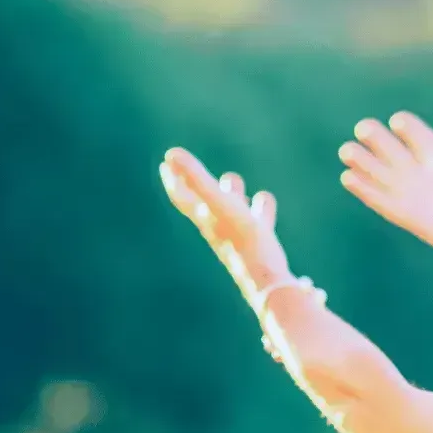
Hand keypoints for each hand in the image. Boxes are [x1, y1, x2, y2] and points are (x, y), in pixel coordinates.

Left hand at [160, 147, 292, 308]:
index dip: (174, 178)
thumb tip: (170, 153)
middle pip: (207, 201)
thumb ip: (195, 178)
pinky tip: (265, 203)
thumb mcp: (218, 202)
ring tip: (237, 187)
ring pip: (235, 209)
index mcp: (204, 217)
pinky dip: (262, 209)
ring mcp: (238, 235)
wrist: (266, 279)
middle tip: (195, 171)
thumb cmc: (241, 239)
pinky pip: (260, 219)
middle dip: (204, 185)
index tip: (166, 163)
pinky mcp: (259, 242)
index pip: (182, 195)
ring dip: (234, 196)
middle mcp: (218, 226)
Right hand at [338, 111, 432, 258]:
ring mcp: (411, 193)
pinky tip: (348, 177)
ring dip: (363, 162)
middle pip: (392, 151)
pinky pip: (379, 200)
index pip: (417, 134)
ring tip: (347, 150)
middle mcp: (421, 173)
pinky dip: (364, 190)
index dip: (407, 127)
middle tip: (363, 127)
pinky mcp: (404, 214)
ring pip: (380, 174)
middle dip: (376, 139)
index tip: (399, 121)